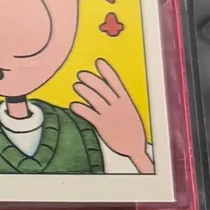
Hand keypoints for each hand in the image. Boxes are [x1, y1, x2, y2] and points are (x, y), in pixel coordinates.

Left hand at [70, 59, 153, 173]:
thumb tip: (105, 91)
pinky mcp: (103, 126)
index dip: (107, 72)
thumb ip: (118, 101)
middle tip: (81, 74)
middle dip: (91, 80)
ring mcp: (111, 116)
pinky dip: (81, 109)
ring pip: (95, 99)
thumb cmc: (130, 129)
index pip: (116, 83)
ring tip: (76, 86)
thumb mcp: (128, 112)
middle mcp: (118, 106)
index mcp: (126, 102)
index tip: (99, 62)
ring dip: (85, 91)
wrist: (135, 148)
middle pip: (103, 89)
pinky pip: (90, 115)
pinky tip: (73, 106)